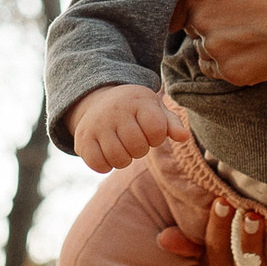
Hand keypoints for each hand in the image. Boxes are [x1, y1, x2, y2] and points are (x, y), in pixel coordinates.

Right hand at [70, 84, 186, 172]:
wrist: (99, 100)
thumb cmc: (135, 109)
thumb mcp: (155, 109)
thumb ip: (171, 123)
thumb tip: (184, 136)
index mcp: (138, 101)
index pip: (157, 130)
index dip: (156, 137)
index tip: (150, 131)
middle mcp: (115, 111)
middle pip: (138, 148)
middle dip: (140, 149)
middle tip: (134, 139)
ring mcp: (97, 125)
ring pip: (119, 159)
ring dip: (124, 159)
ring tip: (122, 146)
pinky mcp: (82, 139)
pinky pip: (98, 165)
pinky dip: (106, 165)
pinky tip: (107, 152)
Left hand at [166, 0, 266, 83]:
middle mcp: (202, 21)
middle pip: (193, 21)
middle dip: (213, 14)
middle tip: (251, 3)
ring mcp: (219, 51)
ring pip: (206, 47)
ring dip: (224, 38)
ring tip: (260, 22)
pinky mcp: (237, 75)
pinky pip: (222, 69)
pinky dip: (237, 58)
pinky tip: (264, 40)